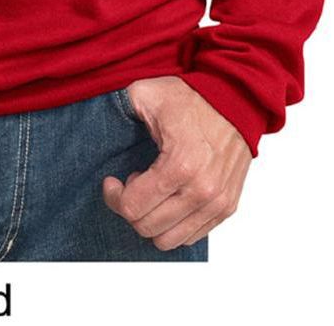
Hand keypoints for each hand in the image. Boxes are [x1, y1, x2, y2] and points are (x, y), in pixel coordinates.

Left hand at [102, 76, 251, 249]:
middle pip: (148, 227)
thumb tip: (98, 116)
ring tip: (152, 191)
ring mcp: (216, 202)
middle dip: (131, 208)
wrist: (235, 99)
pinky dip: (174, 224)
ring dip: (153, 219)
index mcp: (179, 165)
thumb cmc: (192, 98)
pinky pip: (192, 236)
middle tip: (132, 183)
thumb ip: (119, 106)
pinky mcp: (227, 207)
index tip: (112, 181)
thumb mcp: (147, 94)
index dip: (114, 196)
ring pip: (169, 239)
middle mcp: (201, 190)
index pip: (133, 207)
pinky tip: (170, 196)